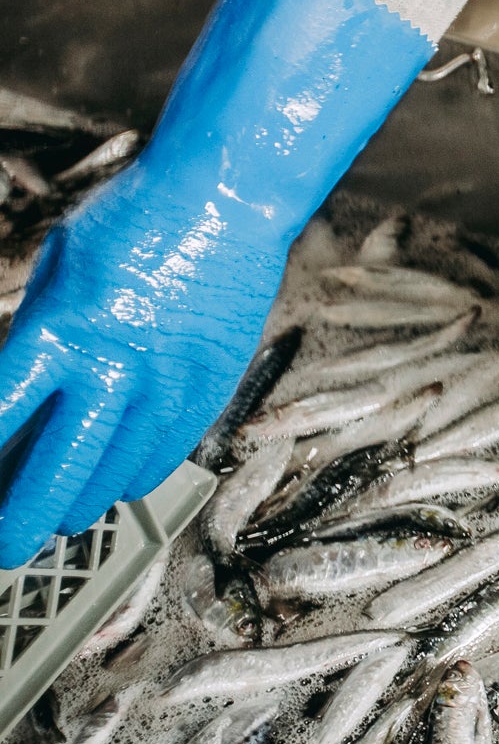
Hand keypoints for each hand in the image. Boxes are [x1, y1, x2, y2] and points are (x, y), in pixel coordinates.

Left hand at [0, 0, 430, 563]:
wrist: (230, 196)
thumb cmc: (138, 215)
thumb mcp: (60, 266)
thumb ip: (37, 330)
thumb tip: (19, 394)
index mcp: (60, 329)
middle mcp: (113, 366)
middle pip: (56, 470)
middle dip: (21, 520)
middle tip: (4, 547)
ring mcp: (168, 383)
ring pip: (114, 475)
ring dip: (80, 506)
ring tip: (59, 520)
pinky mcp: (210, 385)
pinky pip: (167, 453)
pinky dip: (137, 477)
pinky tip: (118, 484)